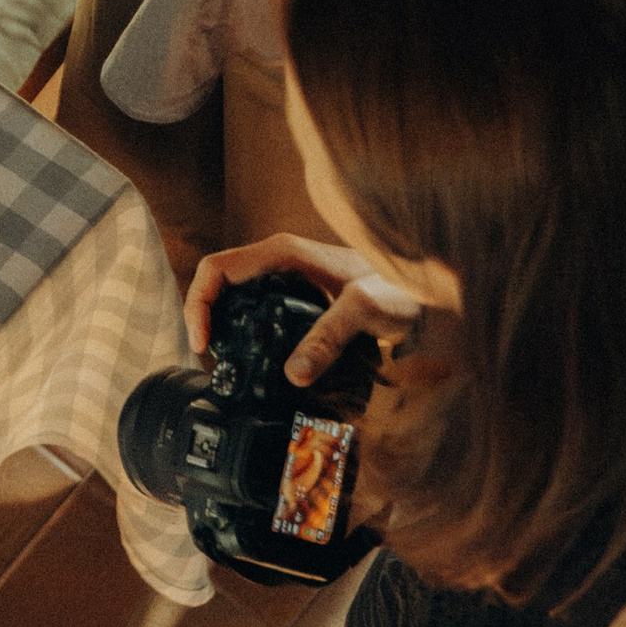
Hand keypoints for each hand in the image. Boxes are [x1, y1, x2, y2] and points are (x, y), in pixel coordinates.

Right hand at [186, 233, 422, 382]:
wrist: (427, 286)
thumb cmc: (400, 287)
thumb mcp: (364, 310)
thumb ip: (329, 339)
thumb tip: (293, 374)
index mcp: (283, 252)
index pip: (217, 267)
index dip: (199, 303)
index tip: (203, 343)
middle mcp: (280, 259)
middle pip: (219, 281)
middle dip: (204, 318)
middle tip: (211, 362)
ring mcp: (288, 275)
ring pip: (235, 295)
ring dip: (221, 325)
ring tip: (225, 364)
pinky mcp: (298, 294)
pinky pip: (255, 307)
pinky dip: (243, 330)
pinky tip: (254, 357)